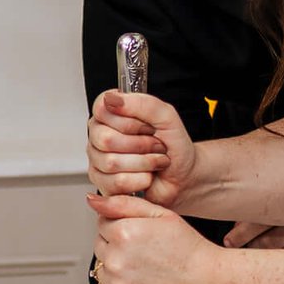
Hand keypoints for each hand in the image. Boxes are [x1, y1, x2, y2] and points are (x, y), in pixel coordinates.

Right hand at [87, 90, 196, 206]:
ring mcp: (99, 161)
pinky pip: (117, 182)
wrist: (184, 174)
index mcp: (111, 114)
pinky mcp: (104, 184)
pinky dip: (141, 180)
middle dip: (140, 144)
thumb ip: (142, 103)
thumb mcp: (167, 116)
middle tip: (156, 145)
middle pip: (106, 139)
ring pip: (111, 163)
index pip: (102, 109)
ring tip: (154, 160)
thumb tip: (114, 99)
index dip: (128, 121)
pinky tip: (147, 176)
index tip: (146, 125)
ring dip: (144, 163)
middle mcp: (100, 136)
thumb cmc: (174, 145)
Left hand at [89, 194, 220, 283]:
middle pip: (101, 245)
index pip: (103, 222)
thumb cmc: (190, 252)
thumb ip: (123, 203)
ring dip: (117, 267)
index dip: (123, 226)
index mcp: (124, 233)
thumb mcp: (161, 215)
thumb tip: (94, 201)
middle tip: (147, 252)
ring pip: (102, 268)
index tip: (141, 235)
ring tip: (146, 269)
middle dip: (118, 246)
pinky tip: (141, 283)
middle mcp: (116, 260)